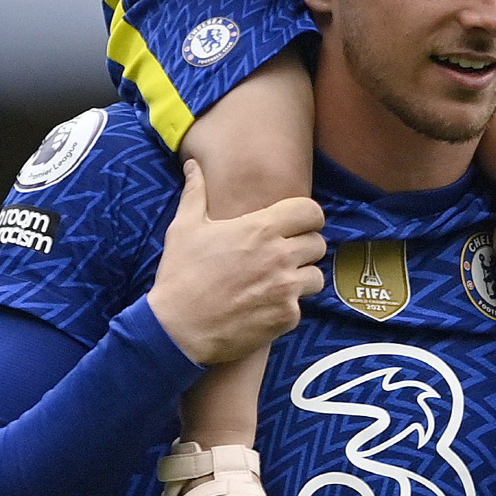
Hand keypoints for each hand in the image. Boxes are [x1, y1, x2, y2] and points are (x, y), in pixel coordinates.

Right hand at [147, 161, 326, 364]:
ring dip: (301, 279)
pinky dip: (287, 308)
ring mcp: (286, 288)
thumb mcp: (184, 228)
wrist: (177, 330)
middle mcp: (280, 256)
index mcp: (261, 229)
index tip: (296, 225)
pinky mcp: (287, 317)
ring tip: (276, 283)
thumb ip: (196, 192)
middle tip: (283, 256)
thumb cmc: (180, 275)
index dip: (307, 217)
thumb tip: (193, 165)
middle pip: (318, 244)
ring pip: (316, 277)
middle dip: (304, 248)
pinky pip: (301, 307)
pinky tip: (264, 307)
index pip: (311, 212)